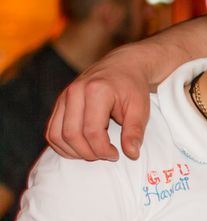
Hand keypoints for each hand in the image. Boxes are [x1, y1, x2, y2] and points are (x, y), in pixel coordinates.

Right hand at [46, 41, 155, 160]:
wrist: (123, 66)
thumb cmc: (132, 88)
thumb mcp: (140, 108)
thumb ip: (135, 131)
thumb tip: (131, 154)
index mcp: (96, 91)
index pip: (92, 131)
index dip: (102, 149)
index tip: (116, 155)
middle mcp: (75, 92)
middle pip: (71, 135)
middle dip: (88, 153)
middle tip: (106, 155)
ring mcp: (63, 97)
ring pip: (56, 135)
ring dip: (73, 152)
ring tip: (94, 153)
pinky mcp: (59, 103)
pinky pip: (51, 131)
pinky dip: (62, 145)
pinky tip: (80, 149)